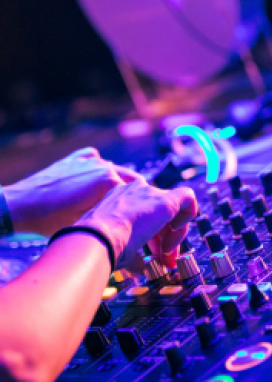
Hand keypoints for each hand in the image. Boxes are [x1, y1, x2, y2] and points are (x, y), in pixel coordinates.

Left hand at [3, 147, 142, 235]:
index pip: (136, 193)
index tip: (141, 213)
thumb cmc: (53, 219)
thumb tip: (126, 216)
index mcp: (109, 181)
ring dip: (114, 181)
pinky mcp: (74, 159)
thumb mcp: (88, 222)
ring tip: (110, 197)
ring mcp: (88, 160)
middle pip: (127, 179)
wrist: (20, 206)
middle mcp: (103, 165)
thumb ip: (112, 213)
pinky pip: (93, 159)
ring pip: (111, 169)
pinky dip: (97, 167)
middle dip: (131, 192)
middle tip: (130, 207)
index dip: (139, 205)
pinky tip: (92, 178)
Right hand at [75, 179, 196, 270]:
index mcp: (119, 200)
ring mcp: (149, 193)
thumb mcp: (116, 248)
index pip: (145, 216)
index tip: (154, 255)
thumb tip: (140, 268)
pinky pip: (188, 197)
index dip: (154, 237)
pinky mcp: (165, 200)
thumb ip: (133, 255)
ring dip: (174, 236)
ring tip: (167, 257)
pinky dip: (189, 215)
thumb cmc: (99, 246)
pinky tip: (176, 236)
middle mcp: (135, 192)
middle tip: (165, 260)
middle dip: (166, 239)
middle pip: (161, 214)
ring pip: (174, 209)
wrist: (96, 239)